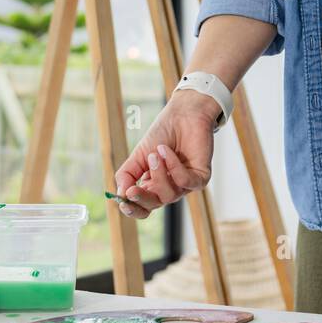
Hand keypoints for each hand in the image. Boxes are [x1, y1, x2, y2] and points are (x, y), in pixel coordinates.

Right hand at [112, 90, 218, 219]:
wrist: (184, 114)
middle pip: (154, 204)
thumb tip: (120, 194)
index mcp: (153, 185)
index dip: (133, 208)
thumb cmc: (163, 133)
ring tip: (156, 152)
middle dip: (142, 198)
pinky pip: (186, 182)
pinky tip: (167, 150)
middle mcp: (170, 188)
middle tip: (132, 189)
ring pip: (170, 195)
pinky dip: (174, 167)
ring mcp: (186, 184)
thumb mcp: (138, 154)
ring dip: (159, 174)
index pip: (143, 207)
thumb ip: (127, 174)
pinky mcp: (201, 177)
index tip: (122, 202)